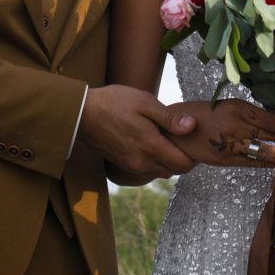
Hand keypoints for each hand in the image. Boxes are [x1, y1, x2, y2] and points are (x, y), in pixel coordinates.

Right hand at [80, 85, 196, 180]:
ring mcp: (131, 166)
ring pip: (160, 172)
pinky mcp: (122, 164)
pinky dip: (154, 161)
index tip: (192, 139)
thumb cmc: (114, 103)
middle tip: (181, 137)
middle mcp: (142, 163)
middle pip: (174, 171)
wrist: (81, 113)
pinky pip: (147, 170)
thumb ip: (169, 118)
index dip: (193, 155)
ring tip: (166, 139)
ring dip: (168, 161)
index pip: (184, 165)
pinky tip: (150, 142)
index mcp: (151, 147)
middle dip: (182, 158)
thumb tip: (192, 127)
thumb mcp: (145, 102)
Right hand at [166, 100, 274, 168]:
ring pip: (264, 152)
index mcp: (239, 107)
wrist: (175, 131)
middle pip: (272, 135)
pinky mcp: (225, 158)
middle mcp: (236, 124)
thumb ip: (248, 115)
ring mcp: (230, 142)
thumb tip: (274, 123)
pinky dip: (266, 166)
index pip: (272, 119)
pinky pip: (251, 162)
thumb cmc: (203, 115)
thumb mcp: (227, 107)